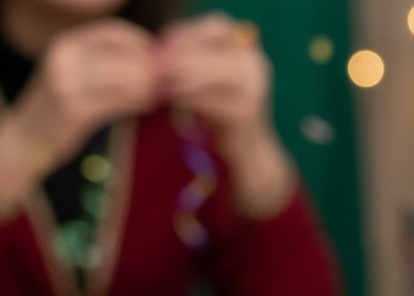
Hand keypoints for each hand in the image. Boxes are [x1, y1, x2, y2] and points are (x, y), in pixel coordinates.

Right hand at [0, 19, 157, 221]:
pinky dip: (138, 102)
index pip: (114, 33)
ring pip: (124, 78)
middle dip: (151, 68)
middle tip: (168, 81)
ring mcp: (67, 83)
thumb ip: (104, 66)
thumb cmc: (59, 112)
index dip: (143, 44)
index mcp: (66, 45)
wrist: (23, 141)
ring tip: (158, 95)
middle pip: (123, 54)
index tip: (159, 61)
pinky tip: (147, 106)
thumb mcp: (75, 78)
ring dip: (148, 86)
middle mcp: (64, 58)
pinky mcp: (74, 110)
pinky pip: (118, 102)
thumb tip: (152, 61)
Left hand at [157, 13, 271, 157]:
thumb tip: (159, 51)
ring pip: (214, 71)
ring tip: (163, 84)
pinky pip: (212, 100)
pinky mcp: (246, 112)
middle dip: (183, 55)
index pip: (217, 28)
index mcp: (247, 50)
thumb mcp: (208, 79)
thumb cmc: (220, 111)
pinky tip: (174, 102)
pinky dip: (190, 99)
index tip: (163, 44)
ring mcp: (254, 88)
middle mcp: (255, 64)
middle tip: (158, 66)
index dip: (188, 32)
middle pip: (215, 46)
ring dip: (184, 76)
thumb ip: (193, 61)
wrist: (246, 150)